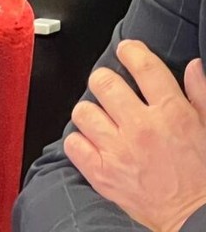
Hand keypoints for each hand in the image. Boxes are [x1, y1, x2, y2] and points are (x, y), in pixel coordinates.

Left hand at [65, 39, 205, 231]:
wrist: (195, 217)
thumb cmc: (203, 175)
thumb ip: (199, 94)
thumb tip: (192, 66)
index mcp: (172, 114)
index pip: (143, 66)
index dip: (131, 51)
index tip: (127, 50)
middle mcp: (141, 128)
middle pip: (103, 82)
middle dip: (105, 81)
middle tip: (111, 89)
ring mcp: (118, 151)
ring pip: (83, 111)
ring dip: (91, 112)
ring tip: (103, 119)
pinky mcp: (102, 173)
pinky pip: (73, 144)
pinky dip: (79, 142)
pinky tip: (93, 143)